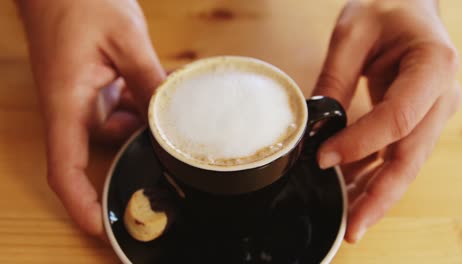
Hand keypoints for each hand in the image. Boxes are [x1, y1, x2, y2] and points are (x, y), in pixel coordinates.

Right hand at [17, 0, 165, 237]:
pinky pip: (117, 108)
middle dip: (132, 151)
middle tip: (168, 150)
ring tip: (166, 104)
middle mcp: (70, 106)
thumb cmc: (80, 1)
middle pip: (98, 151)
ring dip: (141, 121)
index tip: (100, 225)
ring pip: (115, 128)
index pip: (65, 167)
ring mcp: (80, 96)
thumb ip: (148, 80)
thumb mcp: (125, 40)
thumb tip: (170, 114)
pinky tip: (154, 88)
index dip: (80, 202)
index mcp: (67, 101)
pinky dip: (137, 104)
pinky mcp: (90, 86)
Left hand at [314, 0, 461, 241]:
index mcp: (432, 66)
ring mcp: (433, 113)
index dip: (361, 143)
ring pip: (406, 164)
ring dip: (378, 195)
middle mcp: (442, 96)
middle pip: (410, 155)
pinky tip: (354, 194)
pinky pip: (397, 156)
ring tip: (351, 222)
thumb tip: (318, 126)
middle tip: (352, 227)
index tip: (324, 158)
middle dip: (380, 195)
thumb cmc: (387, 9)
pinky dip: (376, 177)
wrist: (409, 7)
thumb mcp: (353, 33)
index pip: (398, 117)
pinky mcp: (419, 122)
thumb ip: (335, 78)